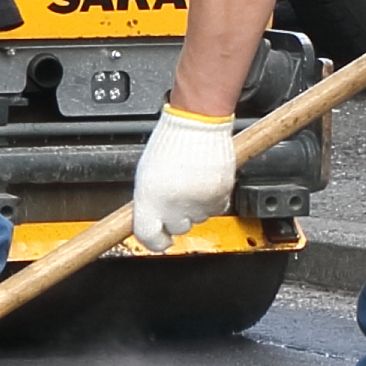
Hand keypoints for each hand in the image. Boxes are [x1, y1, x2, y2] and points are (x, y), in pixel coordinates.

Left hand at [131, 107, 237, 249]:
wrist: (198, 124)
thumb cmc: (171, 141)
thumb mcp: (147, 174)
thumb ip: (149, 201)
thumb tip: (152, 218)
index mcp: (150, 199)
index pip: (149, 237)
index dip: (155, 241)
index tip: (159, 239)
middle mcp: (173, 206)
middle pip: (176, 228)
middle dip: (175, 217)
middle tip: (176, 196)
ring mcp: (197, 203)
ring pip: (197, 219)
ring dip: (194, 208)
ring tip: (191, 183)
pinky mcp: (219, 198)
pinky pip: (215, 209)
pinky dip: (211, 200)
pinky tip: (204, 183)